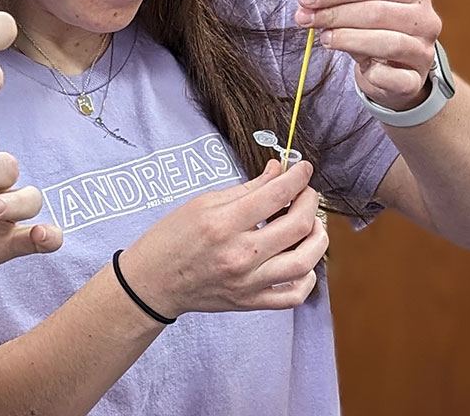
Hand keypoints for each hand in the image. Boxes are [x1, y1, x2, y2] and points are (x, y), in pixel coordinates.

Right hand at [119, 160, 327, 318]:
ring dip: (317, 237)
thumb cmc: (171, 239)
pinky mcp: (251, 302)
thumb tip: (278, 172)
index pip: (276, 195)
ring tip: (311, 225)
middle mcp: (240, 255)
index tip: (303, 168)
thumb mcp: (202, 204)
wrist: (152, 283)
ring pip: (305, 261)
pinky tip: (302, 260)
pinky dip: (307, 277)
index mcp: (223, 224)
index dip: (297, 177)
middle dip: (309, 202)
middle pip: (297, 226)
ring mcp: (248, 282)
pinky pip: (294, 295)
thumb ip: (245, 189)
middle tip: (305, 192)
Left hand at [294, 0, 442, 110]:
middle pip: (378, 11)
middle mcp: (426, 19)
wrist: (395, 75)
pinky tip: (358, 68)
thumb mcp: (353, 11)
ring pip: (388, 42)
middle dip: (335, 14)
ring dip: (349, 39)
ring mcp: (423, 51)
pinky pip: (394, 77)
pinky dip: (373, 73)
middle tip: (305, 18)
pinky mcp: (415, 80)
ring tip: (324, 39)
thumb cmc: (374, 34)